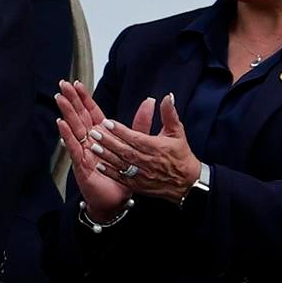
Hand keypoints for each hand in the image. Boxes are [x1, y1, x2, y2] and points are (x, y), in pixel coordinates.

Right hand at [54, 80, 136, 221]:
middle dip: (71, 100)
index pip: (91, 112)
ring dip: (66, 113)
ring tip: (60, 99)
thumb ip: (140, 123)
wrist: (117, 199)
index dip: (84, 98)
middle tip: (63, 84)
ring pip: (74, 128)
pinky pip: (74, 147)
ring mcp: (84, 151)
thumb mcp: (136, 145)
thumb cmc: (122, 174)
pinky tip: (62, 124)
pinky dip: (67, 135)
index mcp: (102, 135)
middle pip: (79, 116)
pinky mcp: (82, 164)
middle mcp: (90, 141)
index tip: (77, 83)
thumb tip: (149, 101)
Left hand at [85, 91, 201, 202]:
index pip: (136, 137)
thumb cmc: (181, 156)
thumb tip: (167, 97)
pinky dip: (111, 172)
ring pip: (122, 164)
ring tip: (93, 147)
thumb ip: (169, 114)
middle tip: (94, 133)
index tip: (107, 122)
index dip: (121, 130)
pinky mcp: (139, 185)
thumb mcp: (177, 133)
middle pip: (125, 150)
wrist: (188, 183)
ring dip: (106, 155)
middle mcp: (148, 161)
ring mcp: (143, 174)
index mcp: (156, 147)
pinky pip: (123, 178)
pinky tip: (99, 165)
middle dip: (108, 141)